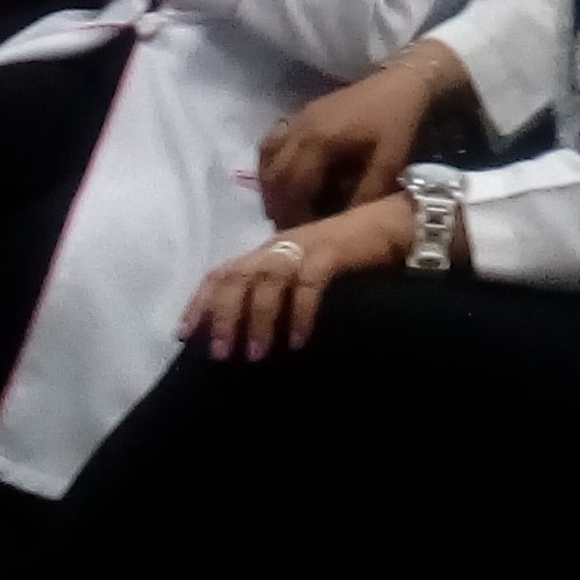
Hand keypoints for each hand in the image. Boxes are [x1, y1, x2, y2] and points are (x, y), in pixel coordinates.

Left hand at [176, 194, 411, 361]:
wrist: (395, 223)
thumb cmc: (351, 253)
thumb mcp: (306, 270)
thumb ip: (280, 290)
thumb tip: (251, 330)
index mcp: (268, 250)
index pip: (221, 272)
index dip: (200, 302)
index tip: (184, 335)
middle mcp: (279, 245)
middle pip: (237, 276)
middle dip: (222, 316)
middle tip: (219, 354)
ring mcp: (306, 246)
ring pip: (267, 280)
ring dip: (257, 320)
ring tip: (254, 356)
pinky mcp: (333, 252)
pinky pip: (310, 283)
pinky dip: (300, 313)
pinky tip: (297, 342)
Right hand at [256, 52, 444, 227]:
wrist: (404, 81)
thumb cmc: (399, 122)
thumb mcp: (390, 163)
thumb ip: (366, 196)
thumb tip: (345, 228)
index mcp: (320, 141)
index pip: (294, 188)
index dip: (295, 216)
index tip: (304, 237)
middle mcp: (300, 129)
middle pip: (275, 176)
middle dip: (279, 206)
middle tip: (291, 230)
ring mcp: (298, 118)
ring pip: (268, 158)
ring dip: (272, 187)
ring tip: (286, 209)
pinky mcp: (302, 114)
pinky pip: (273, 142)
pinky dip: (272, 165)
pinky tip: (287, 181)